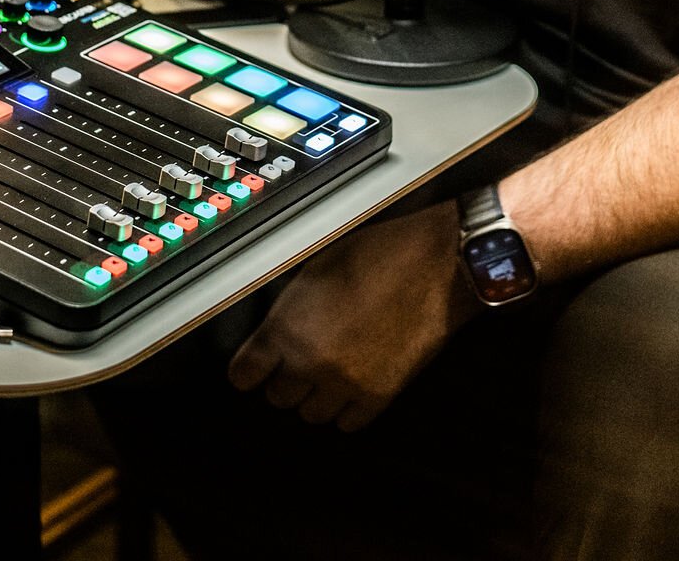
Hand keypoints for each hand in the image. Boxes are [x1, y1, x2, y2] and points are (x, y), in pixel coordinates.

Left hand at [227, 201, 479, 429]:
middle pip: (277, 397)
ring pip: (310, 414)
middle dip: (284, 379)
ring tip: (328, 370)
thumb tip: (273, 330)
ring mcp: (345, 385)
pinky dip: (346, 408)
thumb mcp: (317, 268)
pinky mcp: (378, 397)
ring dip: (314, 395)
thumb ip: (290, 307)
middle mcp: (310, 363)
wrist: (434, 267)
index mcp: (287, 328)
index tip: (253, 367)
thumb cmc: (378, 255)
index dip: (248, 369)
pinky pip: (347, 423)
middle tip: (298, 359)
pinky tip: (353, 383)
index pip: (244, 375)